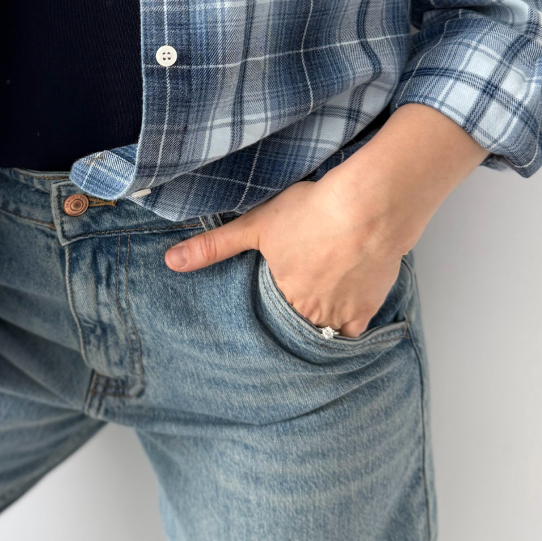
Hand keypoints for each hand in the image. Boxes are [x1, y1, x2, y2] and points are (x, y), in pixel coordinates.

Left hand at [165, 169, 403, 336]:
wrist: (370, 208)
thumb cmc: (314, 212)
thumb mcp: (255, 225)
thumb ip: (213, 246)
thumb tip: (171, 262)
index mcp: (281, 297)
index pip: (266, 319)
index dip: (265, 313)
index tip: (264, 310)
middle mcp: (310, 313)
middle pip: (294, 326)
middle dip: (289, 321)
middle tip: (287, 308)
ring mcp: (341, 314)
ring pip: (323, 332)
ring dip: (315, 324)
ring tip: (311, 310)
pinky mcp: (368, 308)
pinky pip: (353, 333)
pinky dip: (345, 327)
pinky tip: (340, 315)